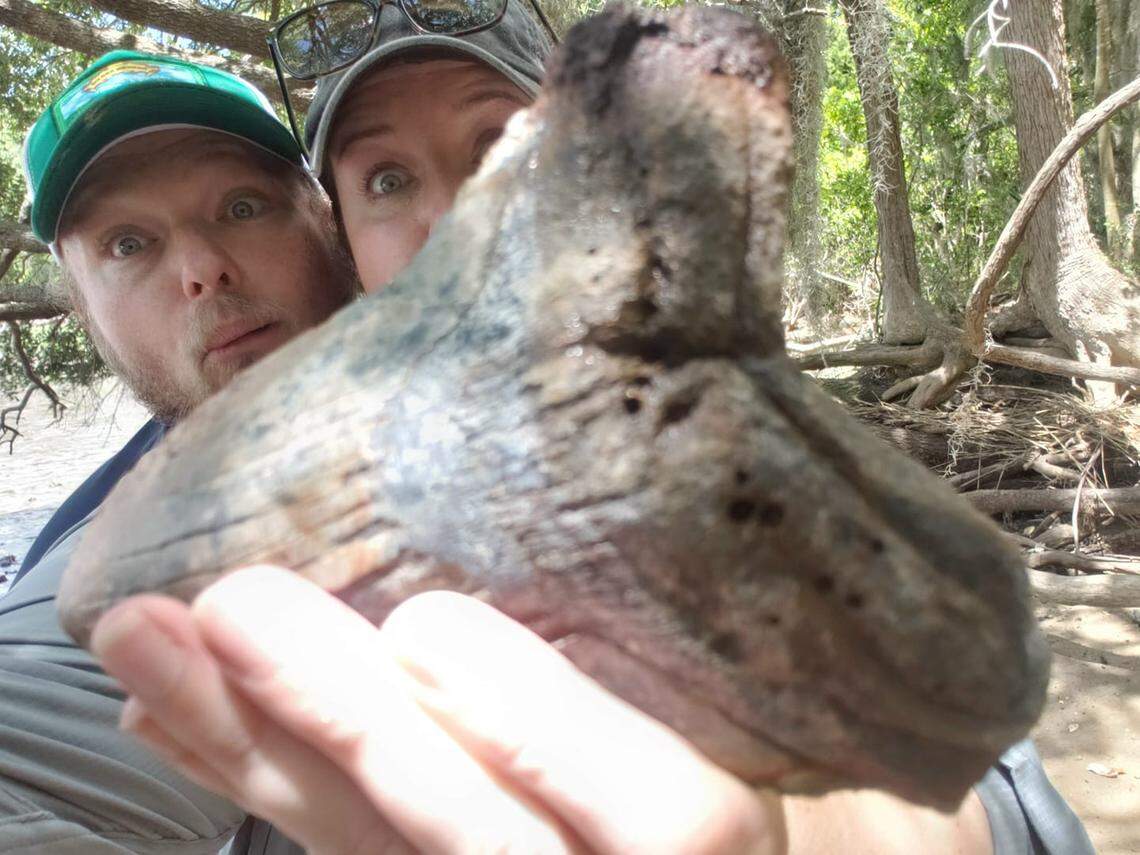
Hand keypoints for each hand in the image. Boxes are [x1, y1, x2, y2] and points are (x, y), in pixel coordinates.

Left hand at [90, 566, 785, 853]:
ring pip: (385, 854)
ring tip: (149, 648)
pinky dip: (259, 789)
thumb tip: (769, 553)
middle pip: (476, 840)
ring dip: (256, 752)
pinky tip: (174, 722)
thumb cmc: (842, 828)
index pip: (671, 824)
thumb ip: (813, 704)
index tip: (434, 625)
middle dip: (343, 726)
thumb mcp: (861, 785)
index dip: (545, 732)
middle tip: (229, 605)